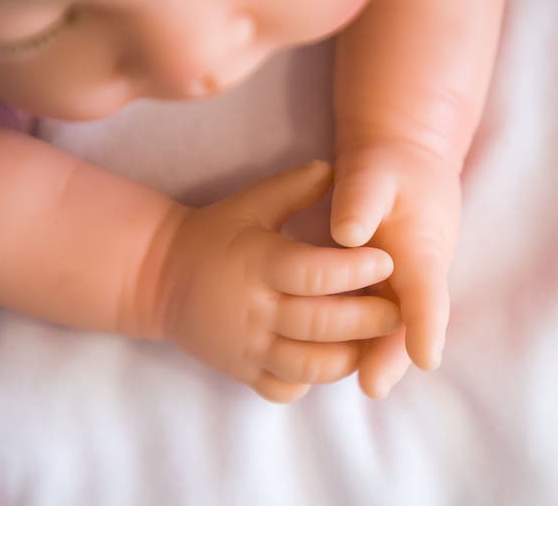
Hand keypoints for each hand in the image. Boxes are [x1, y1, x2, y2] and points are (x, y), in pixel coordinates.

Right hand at [147, 160, 400, 402]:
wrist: (158, 276)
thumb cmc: (215, 233)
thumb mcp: (251, 202)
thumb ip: (295, 187)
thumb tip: (337, 168)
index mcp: (259, 263)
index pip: (314, 273)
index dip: (355, 270)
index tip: (387, 262)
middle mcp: (254, 310)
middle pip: (320, 325)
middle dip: (368, 321)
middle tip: (399, 313)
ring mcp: (246, 347)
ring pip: (308, 366)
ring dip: (348, 358)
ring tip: (373, 342)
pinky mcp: (241, 371)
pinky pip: (283, 389)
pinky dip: (311, 382)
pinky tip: (330, 361)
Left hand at [331, 140, 460, 398]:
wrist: (404, 162)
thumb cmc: (388, 168)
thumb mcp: (374, 172)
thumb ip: (361, 201)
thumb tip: (346, 235)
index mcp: (422, 247)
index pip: (429, 293)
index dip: (427, 327)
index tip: (426, 358)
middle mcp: (420, 274)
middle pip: (412, 324)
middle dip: (395, 357)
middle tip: (373, 387)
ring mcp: (406, 286)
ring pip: (394, 330)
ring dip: (378, 357)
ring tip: (354, 385)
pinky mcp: (389, 292)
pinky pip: (377, 323)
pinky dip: (362, 343)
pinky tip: (328, 361)